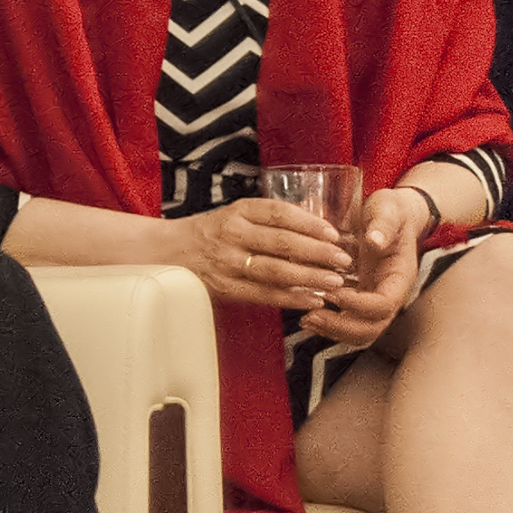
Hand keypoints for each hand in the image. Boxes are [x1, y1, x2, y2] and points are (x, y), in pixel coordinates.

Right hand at [177, 198, 352, 311]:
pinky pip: (263, 294)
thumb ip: (274, 216)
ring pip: (274, 270)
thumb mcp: (237, 215)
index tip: (333, 232)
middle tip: (344, 259)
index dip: (308, 222)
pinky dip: (290, 298)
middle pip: (281, 242)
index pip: (278, 213)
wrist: (168, 254)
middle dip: (317, 252)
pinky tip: (312, 300)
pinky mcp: (225, 288)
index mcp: (238, 211)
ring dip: (309, 277)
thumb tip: (318, 212)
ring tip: (334, 282)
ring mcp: (227, 262)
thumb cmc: (211, 234)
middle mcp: (232, 234)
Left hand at [300, 186, 433, 347]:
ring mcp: (372, 298)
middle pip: (371, 328)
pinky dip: (326, 320)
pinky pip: (345, 319)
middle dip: (341, 326)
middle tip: (312, 316)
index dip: (358, 305)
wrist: (389, 214)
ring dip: (331, 329)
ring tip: (305, 319)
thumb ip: (383, 224)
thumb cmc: (390, 211)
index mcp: (399, 276)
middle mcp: (387, 293)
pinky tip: (304, 309)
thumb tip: (375, 240)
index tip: (333, 293)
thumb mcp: (388, 209)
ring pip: (357, 330)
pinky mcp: (357, 297)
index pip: (384, 304)